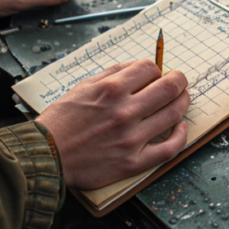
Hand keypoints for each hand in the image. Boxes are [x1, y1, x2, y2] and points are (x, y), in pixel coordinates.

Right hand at [36, 60, 189, 189]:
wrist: (45, 156)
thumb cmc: (61, 122)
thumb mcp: (82, 86)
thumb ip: (112, 74)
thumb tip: (139, 67)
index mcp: (111, 89)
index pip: (150, 68)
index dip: (156, 69)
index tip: (155, 75)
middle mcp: (124, 111)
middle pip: (169, 88)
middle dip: (179, 80)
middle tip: (179, 81)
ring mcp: (131, 138)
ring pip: (174, 114)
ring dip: (183, 102)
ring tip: (182, 99)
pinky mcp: (133, 162)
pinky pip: (169, 148)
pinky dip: (181, 135)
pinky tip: (182, 127)